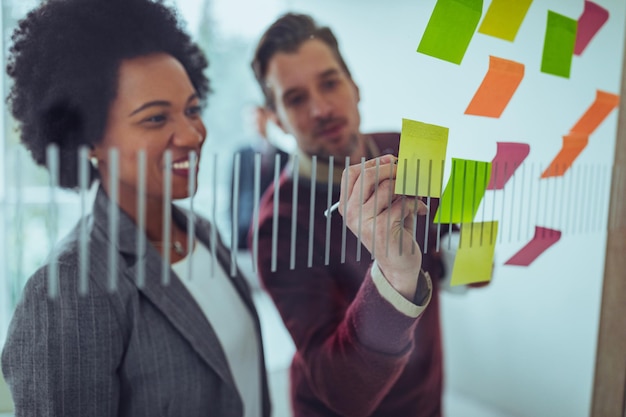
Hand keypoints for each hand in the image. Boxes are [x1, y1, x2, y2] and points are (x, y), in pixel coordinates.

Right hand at [338, 154, 427, 298]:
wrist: (398, 264)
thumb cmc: (393, 229)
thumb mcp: (385, 205)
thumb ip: (386, 184)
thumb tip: (398, 160)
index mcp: (346, 205)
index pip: (352, 173)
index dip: (374, 162)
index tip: (392, 160)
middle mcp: (350, 213)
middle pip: (368, 175)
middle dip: (391, 169)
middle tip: (407, 172)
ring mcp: (363, 222)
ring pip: (387, 188)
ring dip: (407, 189)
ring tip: (416, 196)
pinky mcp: (380, 230)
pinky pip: (402, 204)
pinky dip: (416, 204)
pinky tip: (421, 210)